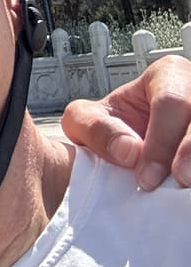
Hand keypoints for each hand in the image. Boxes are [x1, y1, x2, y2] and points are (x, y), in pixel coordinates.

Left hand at [61, 55, 190, 188]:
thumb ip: (96, 129)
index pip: (171, 102)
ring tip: (187, 188)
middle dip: (190, 152)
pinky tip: (189, 191)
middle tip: (180, 181)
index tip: (147, 178)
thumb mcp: (87, 119)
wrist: (129, 142)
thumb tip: (128, 151)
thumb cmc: (115, 125)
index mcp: (168, 75)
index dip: (162, 142)